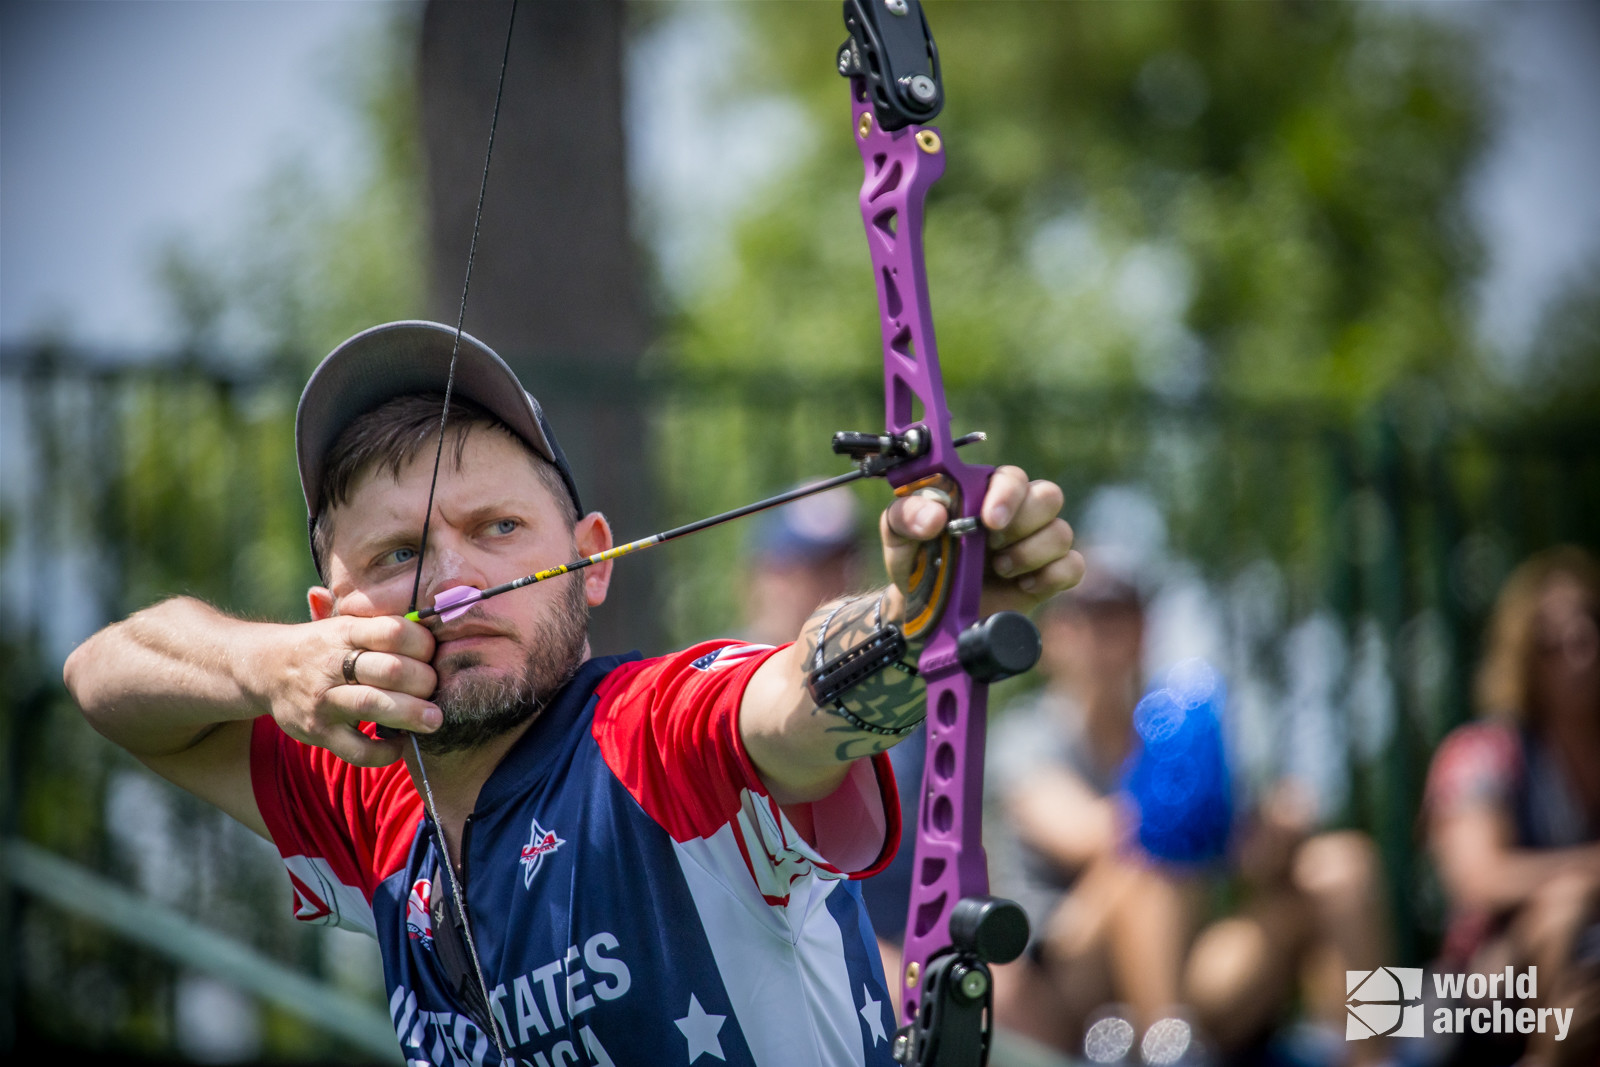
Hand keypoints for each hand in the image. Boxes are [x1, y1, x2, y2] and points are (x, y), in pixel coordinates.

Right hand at [253, 614, 440, 766]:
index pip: (393, 631)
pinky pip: (355, 750)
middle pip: (390, 669)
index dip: (422, 643)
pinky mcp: (317, 733)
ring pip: (372, 705)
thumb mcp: (345, 624)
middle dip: (424, 680)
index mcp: (344, 631)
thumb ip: (383, 624)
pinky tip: (400, 745)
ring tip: (434, 720)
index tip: (433, 654)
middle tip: (437, 689)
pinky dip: (383, 752)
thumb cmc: (324, 647)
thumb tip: (437, 615)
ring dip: (410, 714)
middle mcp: (331, 664)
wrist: (264, 669)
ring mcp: (323, 700)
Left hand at [880, 464, 1082, 617]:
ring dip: (1031, 553)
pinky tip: (1023, 585)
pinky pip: (1072, 566)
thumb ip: (906, 515)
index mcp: (983, 493)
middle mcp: (1016, 513)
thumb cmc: (916, 562)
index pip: (1012, 477)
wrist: (926, 613)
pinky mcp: (1047, 576)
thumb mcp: (898, 534)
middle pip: (1049, 497)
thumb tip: (935, 515)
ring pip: (1062, 532)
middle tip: (993, 547)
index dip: (1008, 495)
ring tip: (1000, 569)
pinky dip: (1051, 576)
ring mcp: (1034, 544)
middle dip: (1023, 524)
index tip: (990, 521)